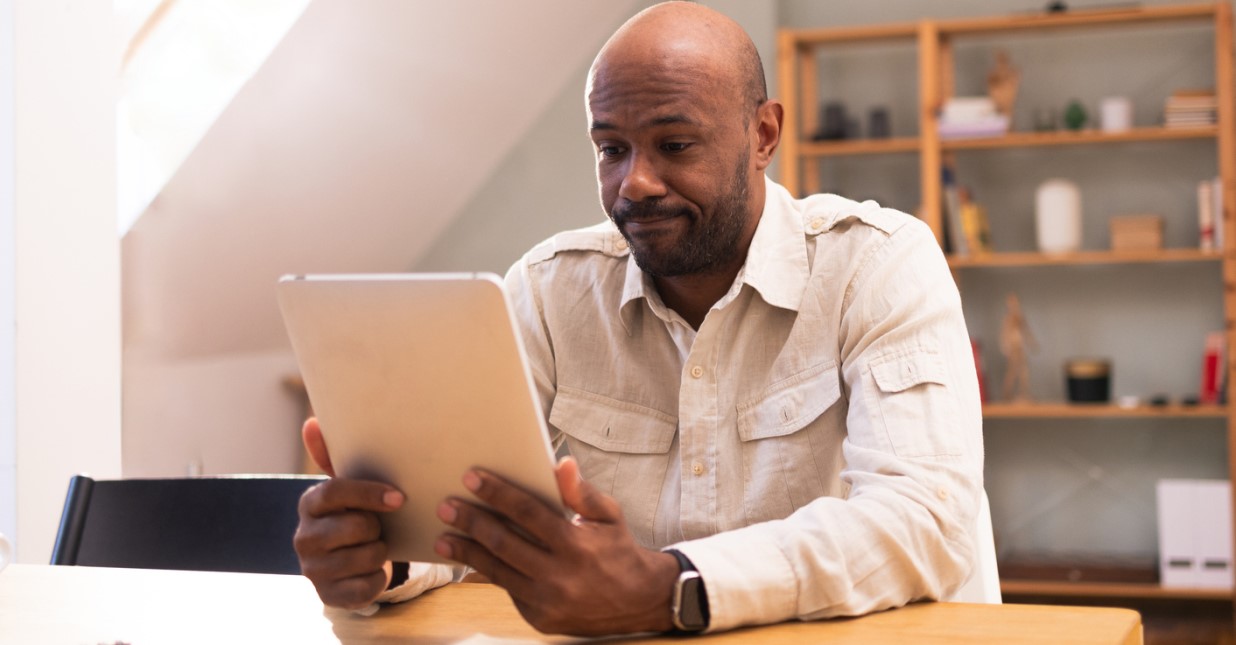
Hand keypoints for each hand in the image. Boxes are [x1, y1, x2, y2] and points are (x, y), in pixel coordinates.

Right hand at [294, 417, 404, 608]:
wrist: (346, 561)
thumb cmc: (353, 513)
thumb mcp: (348, 487)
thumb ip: (333, 456)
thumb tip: (312, 423)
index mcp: (309, 504)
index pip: (336, 493)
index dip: (369, 494)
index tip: (399, 498)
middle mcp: (304, 538)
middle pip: (356, 527)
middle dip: (377, 527)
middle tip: (379, 526)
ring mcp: (313, 569)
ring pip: (366, 557)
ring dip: (380, 551)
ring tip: (376, 546)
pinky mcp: (329, 596)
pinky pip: (367, 587)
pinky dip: (379, 578)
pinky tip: (375, 570)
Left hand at [434, 457, 680, 635]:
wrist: (640, 602)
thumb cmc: (620, 551)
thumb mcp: (609, 516)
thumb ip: (581, 492)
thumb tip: (561, 463)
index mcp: (576, 544)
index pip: (527, 513)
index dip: (498, 493)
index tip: (471, 478)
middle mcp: (559, 575)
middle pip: (504, 543)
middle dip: (471, 522)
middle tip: (446, 506)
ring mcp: (547, 601)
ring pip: (498, 571)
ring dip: (468, 552)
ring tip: (444, 537)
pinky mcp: (540, 618)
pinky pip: (508, 590)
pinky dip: (489, 573)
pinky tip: (471, 558)